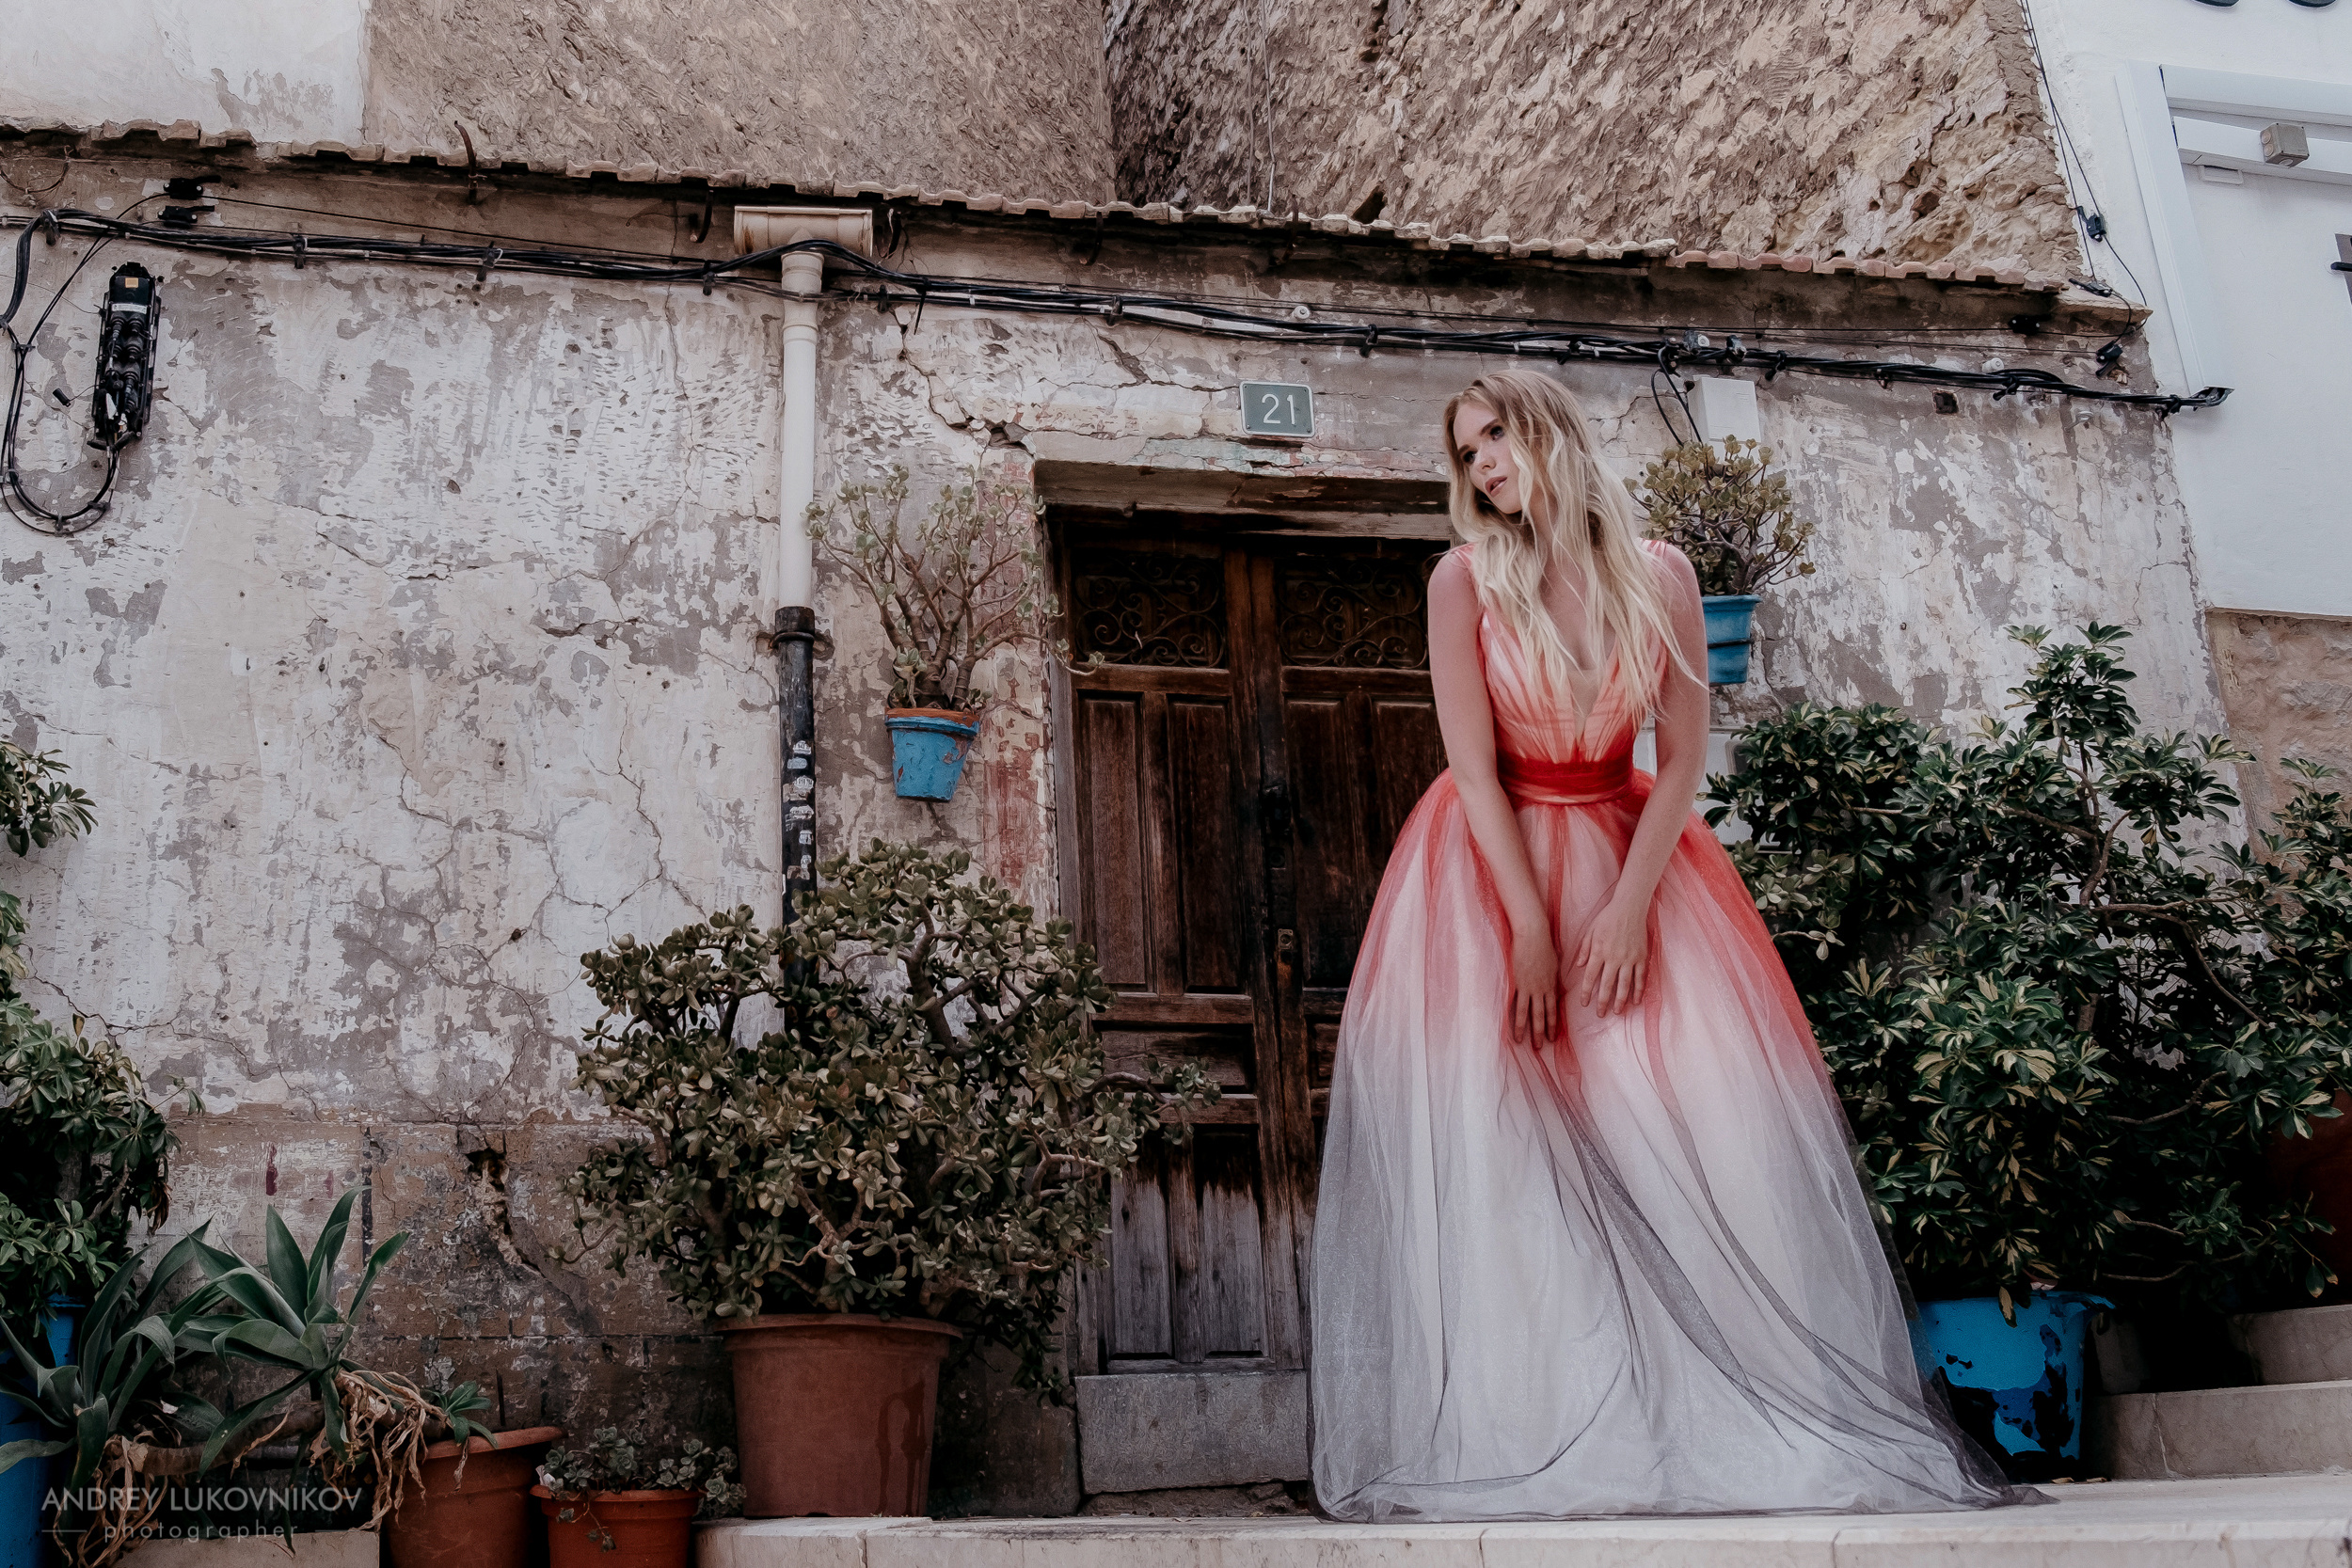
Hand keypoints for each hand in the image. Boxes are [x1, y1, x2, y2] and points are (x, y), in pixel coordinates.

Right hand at [1509, 927, 1561, 1046]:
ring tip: (1521, 1042)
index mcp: (1551, 985)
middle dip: (1540, 1032)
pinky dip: (1510, 1014)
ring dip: (1524, 1029)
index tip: (1552, 1036)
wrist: (1533, 936)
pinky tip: (1507, 1024)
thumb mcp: (1555, 963)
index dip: (1552, 1024)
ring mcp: (1527, 987)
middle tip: (1539, 1046)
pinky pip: (1512, 1002)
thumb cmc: (1544, 945)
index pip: (1552, 1009)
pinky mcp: (1515, 982)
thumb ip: (1554, 977)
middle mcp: (1540, 990)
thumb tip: (1555, 984)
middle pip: (1540, 1015)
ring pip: (1526, 1013)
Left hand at [1574, 893, 1650, 1017]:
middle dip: (1602, 1002)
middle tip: (1600, 1015)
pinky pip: (1640, 977)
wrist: (1629, 908)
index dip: (1586, 992)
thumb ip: (1584, 949)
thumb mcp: (1590, 931)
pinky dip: (1638, 990)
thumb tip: (1579, 966)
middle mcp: (1613, 958)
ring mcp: (1629, 959)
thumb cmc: (1607, 918)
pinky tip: (1636, 1001)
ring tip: (1617, 1012)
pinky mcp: (1641, 957)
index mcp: (1599, 952)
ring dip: (1620, 1000)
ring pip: (1624, 984)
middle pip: (1607, 985)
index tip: (1584, 1003)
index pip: (1590, 977)